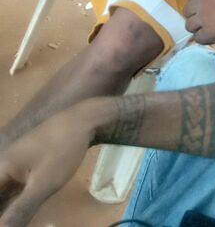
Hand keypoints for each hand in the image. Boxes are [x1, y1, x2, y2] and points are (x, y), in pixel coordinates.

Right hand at [0, 111, 91, 226]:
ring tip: (14, 219)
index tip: (6, 221)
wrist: (83, 120)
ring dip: (7, 207)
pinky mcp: (28, 165)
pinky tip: (19, 213)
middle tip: (12, 221)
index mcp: (2, 167)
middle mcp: (4, 165)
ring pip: (4, 192)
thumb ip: (20, 210)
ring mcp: (16, 164)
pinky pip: (14, 188)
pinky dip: (15, 202)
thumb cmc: (62, 149)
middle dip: (3, 211)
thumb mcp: (43, 184)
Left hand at [183, 0, 214, 43]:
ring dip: (200, 29)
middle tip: (211, 20)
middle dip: (197, 17)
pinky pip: (198, 38)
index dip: (199, 6)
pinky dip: (207, 39)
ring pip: (190, 26)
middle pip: (187, 13)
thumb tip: (200, 2)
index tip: (209, 10)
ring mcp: (204, 16)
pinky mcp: (209, 31)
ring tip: (214, 28)